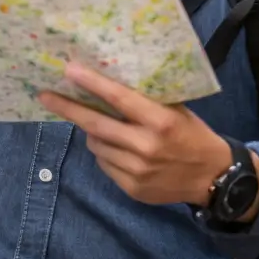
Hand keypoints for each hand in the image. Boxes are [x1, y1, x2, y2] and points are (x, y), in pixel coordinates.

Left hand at [37, 62, 235, 206]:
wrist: (213, 178)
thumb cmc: (193, 135)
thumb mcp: (177, 110)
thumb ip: (146, 101)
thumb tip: (107, 83)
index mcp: (161, 121)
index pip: (119, 99)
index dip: (92, 84)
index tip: (68, 70)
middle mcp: (146, 147)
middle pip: (95, 125)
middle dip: (67, 108)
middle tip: (45, 95)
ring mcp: (137, 171)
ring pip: (97, 145)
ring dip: (93, 132)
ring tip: (101, 125)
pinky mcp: (132, 188)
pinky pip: (105, 164)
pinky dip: (105, 152)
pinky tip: (119, 148)